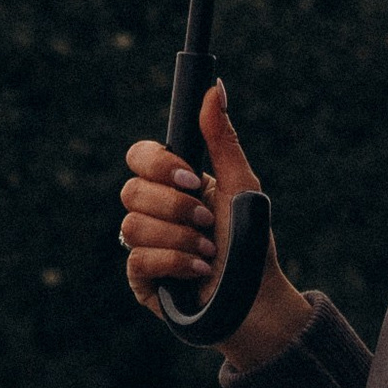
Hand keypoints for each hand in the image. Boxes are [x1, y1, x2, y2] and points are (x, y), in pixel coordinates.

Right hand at [119, 82, 311, 370]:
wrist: (256, 299)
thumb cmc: (251, 241)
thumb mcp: (240, 184)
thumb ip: (222, 138)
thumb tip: (214, 87)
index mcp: (173, 184)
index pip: (139, 157)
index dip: (158, 164)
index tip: (191, 176)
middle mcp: (153, 211)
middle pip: (131, 190)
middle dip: (176, 207)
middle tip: (206, 220)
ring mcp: (144, 246)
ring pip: (133, 226)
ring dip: (181, 239)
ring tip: (209, 252)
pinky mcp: (141, 280)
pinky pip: (137, 260)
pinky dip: (176, 263)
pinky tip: (200, 272)